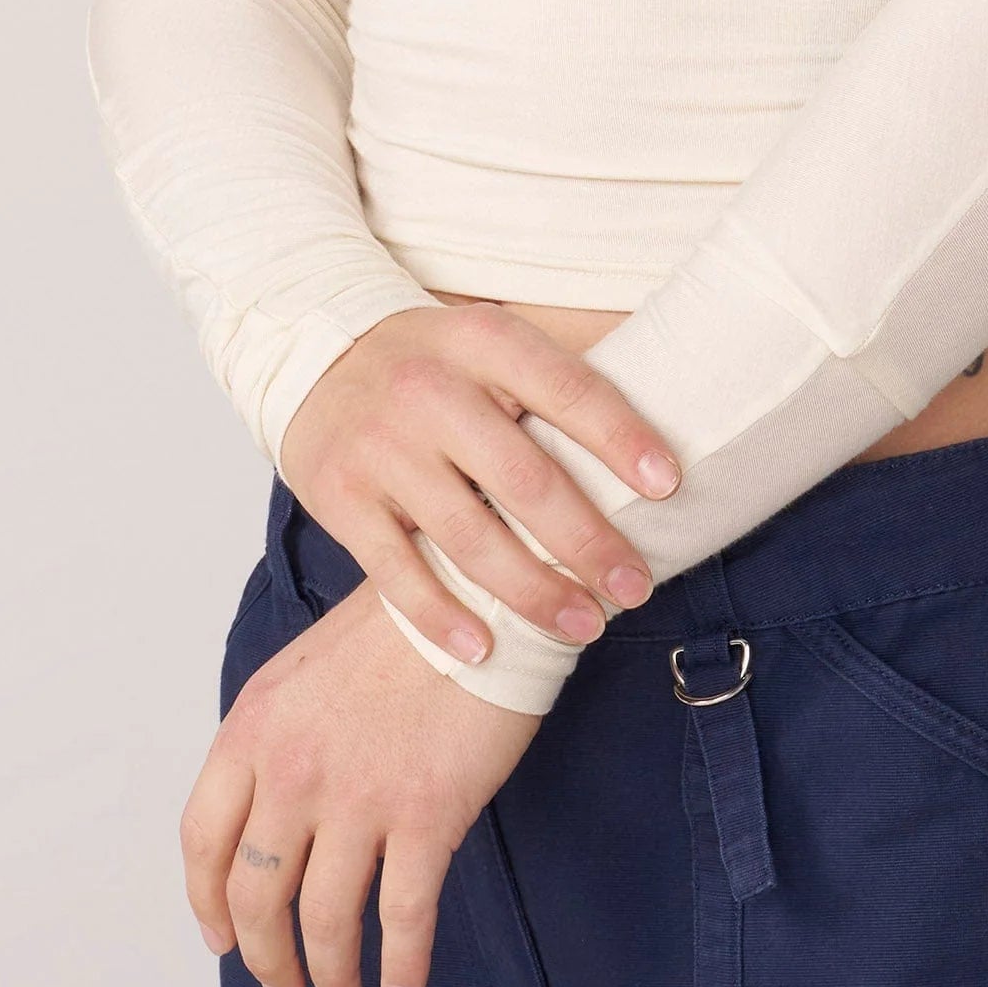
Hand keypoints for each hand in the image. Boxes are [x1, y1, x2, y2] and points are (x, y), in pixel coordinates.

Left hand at [183, 577, 535, 986]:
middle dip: (265, 959)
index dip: (207, 905)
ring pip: (325, 919)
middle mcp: (292, 770)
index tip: (223, 942)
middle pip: (256, 897)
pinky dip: (401, 968)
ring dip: (329, 975)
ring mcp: (358, 797)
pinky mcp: (426, 815)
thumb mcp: (305, 669)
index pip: (202, 841)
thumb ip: (275, 739)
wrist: (478, 594)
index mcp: (253, 729)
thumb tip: (268, 814)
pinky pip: (403, 917)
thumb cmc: (399, 624)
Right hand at [278, 302, 680, 666]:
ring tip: (582, 625)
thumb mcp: (491, 339)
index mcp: (483, 341)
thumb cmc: (435, 362)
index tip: (669, 488)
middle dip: (588, 543)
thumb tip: (671, 415)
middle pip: (524, 479)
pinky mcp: (340, 496)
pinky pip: (396, 571)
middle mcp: (430, 389)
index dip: (621, 440)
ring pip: (467, 536)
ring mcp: (381, 447)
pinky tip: (482, 648)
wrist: (316, 356)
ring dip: (532, 592)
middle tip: (635, 587)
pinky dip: (440, 617)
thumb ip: (558, 378)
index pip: (567, 390)